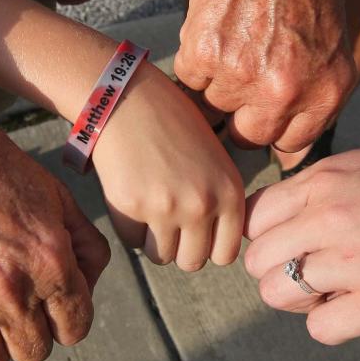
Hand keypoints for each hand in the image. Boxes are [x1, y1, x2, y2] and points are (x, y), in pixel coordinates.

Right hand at [0, 115, 110, 360]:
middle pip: (34, 351)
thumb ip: (85, 244)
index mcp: (49, 262)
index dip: (69, 316)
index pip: (75, 328)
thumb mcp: (57, 195)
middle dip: (34, 329)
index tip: (55, 305)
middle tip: (20, 300)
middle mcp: (8, 291)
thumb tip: (87, 284)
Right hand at [92, 65, 244, 270]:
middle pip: (192, 261)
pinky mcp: (132, 207)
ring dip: (154, 239)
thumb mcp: (213, 159)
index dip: (208, 246)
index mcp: (230, 192)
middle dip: (179, 248)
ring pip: (161, 256)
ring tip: (149, 206)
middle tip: (168, 222)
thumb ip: (220, 200)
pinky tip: (131, 195)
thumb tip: (213, 246)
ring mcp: (167, 207)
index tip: (195, 233)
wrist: (129, 99)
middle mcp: (203, 204)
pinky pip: (132, 241)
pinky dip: (130, 227)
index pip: (225, 254)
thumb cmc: (172, 126)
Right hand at [176, 0, 355, 151]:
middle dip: (242, 109)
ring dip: (217, 77)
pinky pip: (189, 76)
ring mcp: (241, 75)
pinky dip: (195, 54)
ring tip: (234, 35)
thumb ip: (313, 100)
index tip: (264, 105)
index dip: (273, 124)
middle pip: (246, 135)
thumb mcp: (333, 46)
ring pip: (213, 104)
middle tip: (244, 69)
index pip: (288, 144)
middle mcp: (283, 92)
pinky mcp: (204, 53)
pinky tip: (215, 23)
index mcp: (324, 94)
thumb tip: (288, 151)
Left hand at [243, 149, 359, 344]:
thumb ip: (316, 189)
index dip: (269, 237)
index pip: (254, 218)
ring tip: (334, 291)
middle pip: (259, 261)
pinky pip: (320, 329)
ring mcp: (352, 263)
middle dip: (279, 270)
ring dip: (301, 300)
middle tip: (312, 272)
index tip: (291, 244)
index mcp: (321, 183)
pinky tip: (356, 308)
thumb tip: (283, 216)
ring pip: (277, 295)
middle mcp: (328, 219)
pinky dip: (331, 324)